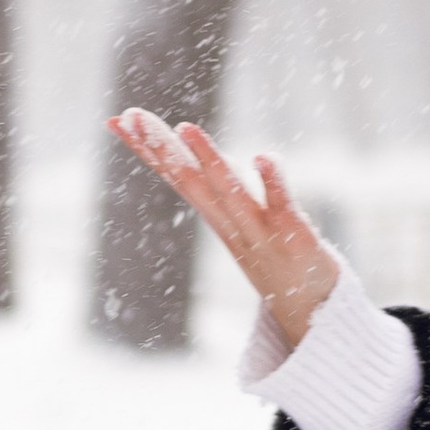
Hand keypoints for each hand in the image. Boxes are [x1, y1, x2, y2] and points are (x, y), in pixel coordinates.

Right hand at [108, 112, 339, 351]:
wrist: (312, 313)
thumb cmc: (275, 261)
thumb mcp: (239, 222)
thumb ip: (220, 186)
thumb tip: (194, 155)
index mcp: (216, 217)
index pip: (176, 177)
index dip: (146, 149)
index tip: (116, 120)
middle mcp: (231, 224)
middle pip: (191, 181)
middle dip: (161, 148)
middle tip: (132, 116)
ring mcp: (262, 232)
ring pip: (229, 193)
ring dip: (207, 159)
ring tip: (185, 127)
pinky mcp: (295, 237)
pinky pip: (282, 207)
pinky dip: (273, 181)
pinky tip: (263, 156)